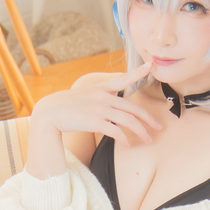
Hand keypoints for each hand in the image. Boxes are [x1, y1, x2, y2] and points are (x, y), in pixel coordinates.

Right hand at [33, 60, 159, 146]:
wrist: (51, 112)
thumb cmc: (68, 106)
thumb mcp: (86, 95)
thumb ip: (101, 97)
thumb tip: (113, 106)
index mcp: (102, 88)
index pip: (124, 79)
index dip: (138, 72)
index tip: (151, 65)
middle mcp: (104, 97)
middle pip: (133, 108)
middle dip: (148, 118)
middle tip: (158, 127)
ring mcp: (100, 109)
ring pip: (128, 120)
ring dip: (141, 131)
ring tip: (148, 139)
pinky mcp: (95, 121)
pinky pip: (116, 131)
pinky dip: (124, 139)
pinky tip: (128, 145)